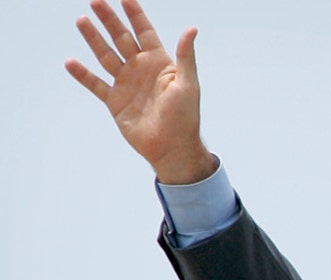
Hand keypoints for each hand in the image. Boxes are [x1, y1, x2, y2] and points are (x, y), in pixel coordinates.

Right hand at [66, 0, 216, 183]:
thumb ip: (186, 56)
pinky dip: (83, 74)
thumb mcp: (188, 84)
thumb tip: (192, 29)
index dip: (135, 14)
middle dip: (109, 20)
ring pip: (106, 56)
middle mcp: (141, 69)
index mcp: (159, 63)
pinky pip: (95, 84)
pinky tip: (70, 62)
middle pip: (121, 38)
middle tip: (95, 1)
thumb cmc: (185, 117)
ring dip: (93, 39)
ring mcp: (126, 84)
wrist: (172, 147)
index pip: (145, 32)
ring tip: (82, 20)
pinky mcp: (115, 101)